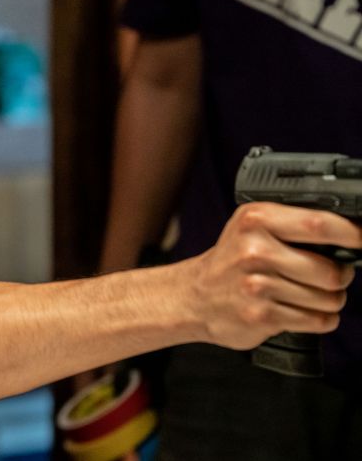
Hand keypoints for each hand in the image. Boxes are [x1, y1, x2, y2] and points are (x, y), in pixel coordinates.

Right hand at [190, 202, 358, 348]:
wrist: (194, 297)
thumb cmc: (231, 261)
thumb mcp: (253, 228)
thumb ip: (293, 224)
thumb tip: (350, 234)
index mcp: (256, 220)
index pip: (320, 224)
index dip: (352, 235)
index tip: (360, 241)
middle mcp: (254, 250)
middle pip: (332, 271)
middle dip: (341, 277)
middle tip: (327, 275)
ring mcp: (257, 285)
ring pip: (329, 299)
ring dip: (329, 301)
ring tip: (307, 294)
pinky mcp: (261, 315)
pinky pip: (317, 320)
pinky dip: (319, 318)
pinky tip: (300, 310)